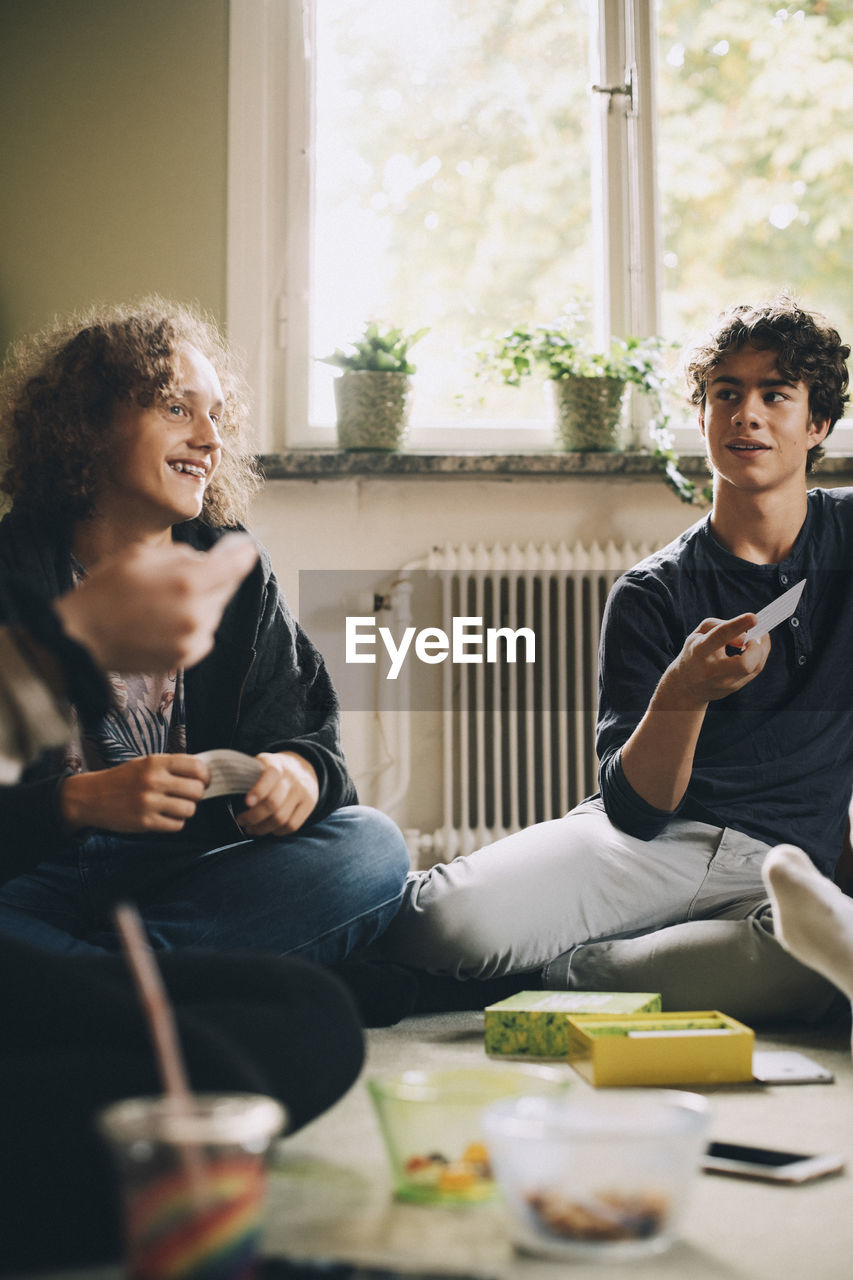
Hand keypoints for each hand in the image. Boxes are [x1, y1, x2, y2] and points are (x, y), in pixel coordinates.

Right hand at [54, 533, 258, 671]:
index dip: (243, 555)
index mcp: (187, 582)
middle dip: (218, 578)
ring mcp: (194, 639)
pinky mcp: (187, 658)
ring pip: (214, 612)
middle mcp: (197, 613)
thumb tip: (207, 558)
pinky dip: (193, 624)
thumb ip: (180, 555)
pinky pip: (203, 633)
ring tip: (168, 599)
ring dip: (202, 602)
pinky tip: (167, 620)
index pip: (233, 566)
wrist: (83, 637)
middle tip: (202, 571)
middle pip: (226, 589)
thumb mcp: (140, 555)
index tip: (247, 548)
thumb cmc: (106, 591)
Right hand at [59, 754, 210, 833]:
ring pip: (189, 810)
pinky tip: (165, 817)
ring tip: (175, 807)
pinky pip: (176, 825)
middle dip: (196, 795)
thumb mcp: (145, 763)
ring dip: (186, 810)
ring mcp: (149, 802)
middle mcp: (153, 781)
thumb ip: (171, 766)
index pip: (196, 767)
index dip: (205, 776)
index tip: (203, 781)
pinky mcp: (145, 822)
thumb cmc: (123, 779)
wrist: (91, 797)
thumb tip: (202, 773)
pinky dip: (175, 823)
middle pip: (196, 790)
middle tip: (188, 796)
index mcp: (156, 763)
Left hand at [236, 751, 319, 836]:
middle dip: (253, 817)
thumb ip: (245, 774)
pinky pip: (292, 825)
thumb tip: (224, 788)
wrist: (304, 766)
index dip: (259, 790)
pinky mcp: (310, 804)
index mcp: (276, 764)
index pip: (270, 775)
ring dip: (262, 828)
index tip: (246, 803)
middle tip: (241, 821)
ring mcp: (302, 791)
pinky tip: (269, 829)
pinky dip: (277, 831)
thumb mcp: (260, 764)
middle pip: (273, 803)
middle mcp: (292, 777)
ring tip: (251, 829)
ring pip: (281, 818)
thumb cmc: (271, 770)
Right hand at [658, 613, 770, 710]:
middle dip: (756, 647)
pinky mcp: (734, 688)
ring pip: (755, 666)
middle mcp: (712, 670)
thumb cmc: (694, 652)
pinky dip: (760, 655)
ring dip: (761, 648)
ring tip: (755, 639)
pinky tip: (753, 648)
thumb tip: (745, 636)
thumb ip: (720, 625)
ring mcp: (725, 683)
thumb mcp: (698, 633)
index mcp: (700, 651)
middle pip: (745, 664)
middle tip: (753, 637)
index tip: (753, 617)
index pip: (720, 637)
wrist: (686, 686)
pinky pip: (756, 670)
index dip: (738, 625)